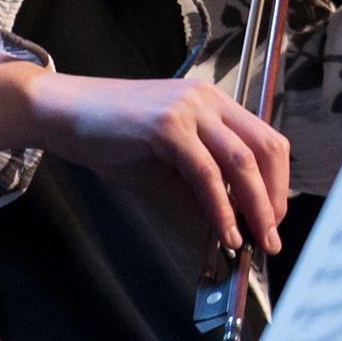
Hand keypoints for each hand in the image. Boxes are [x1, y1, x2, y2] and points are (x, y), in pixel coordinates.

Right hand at [16, 72, 289, 256]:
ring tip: (256, 240)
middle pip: (265, 149)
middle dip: (274, 198)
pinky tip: (224, 232)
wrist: (63, 111)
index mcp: (212, 104)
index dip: (277, 183)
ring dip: (256, 207)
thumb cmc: (108, 135)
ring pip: (242, 161)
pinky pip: (206, 174)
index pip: (265, 141)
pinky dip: (220, 208)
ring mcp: (189, 110)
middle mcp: (207, 100)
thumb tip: (227, 220)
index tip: (273, 217)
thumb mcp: (164, 163)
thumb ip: (197, 186)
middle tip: (271, 235)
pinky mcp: (167, 127)